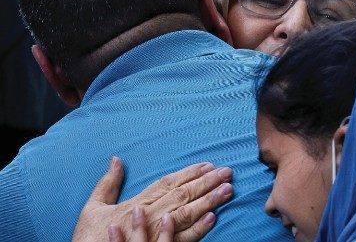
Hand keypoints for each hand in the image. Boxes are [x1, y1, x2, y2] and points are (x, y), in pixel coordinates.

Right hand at [73, 157, 232, 241]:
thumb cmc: (90, 237)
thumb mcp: (94, 207)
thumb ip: (108, 183)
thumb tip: (116, 159)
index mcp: (137, 203)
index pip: (168, 183)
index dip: (190, 173)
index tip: (208, 165)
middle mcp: (150, 216)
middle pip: (183, 195)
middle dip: (207, 182)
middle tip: (227, 172)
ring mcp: (156, 234)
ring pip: (187, 214)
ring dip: (209, 201)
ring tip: (227, 190)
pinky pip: (182, 240)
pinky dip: (198, 229)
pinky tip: (213, 218)